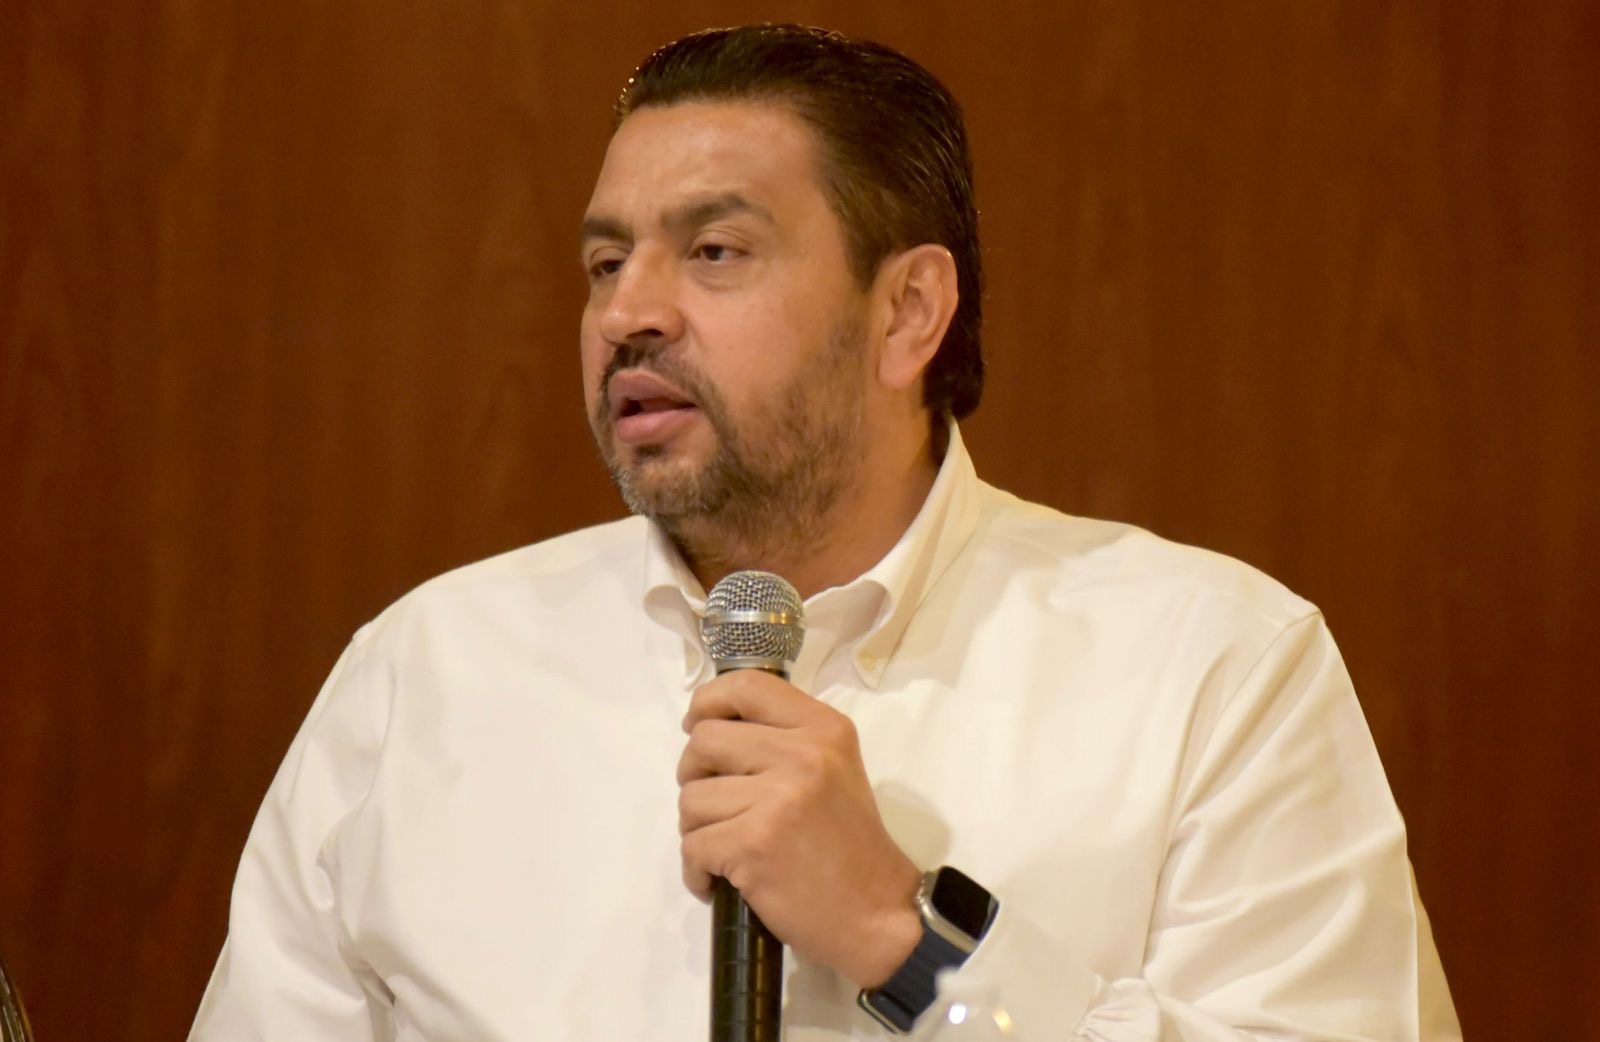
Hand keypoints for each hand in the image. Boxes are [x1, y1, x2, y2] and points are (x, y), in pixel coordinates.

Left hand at [677, 669, 921, 986]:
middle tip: (714, 803)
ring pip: (691, 798)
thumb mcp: (834, 768)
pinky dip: (697, 870)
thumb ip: (785, 739)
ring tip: (724, 848)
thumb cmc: (850, 844)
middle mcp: (802, 754)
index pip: (746, 685)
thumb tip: (711, 726)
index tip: (697, 726)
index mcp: (823, 728)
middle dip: (693, 774)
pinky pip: (693, 846)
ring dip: (696, 829)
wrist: (877, 913)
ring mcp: (777, 798)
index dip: (707, 701)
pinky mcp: (754, 843)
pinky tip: (718, 881)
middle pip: (703, 740)